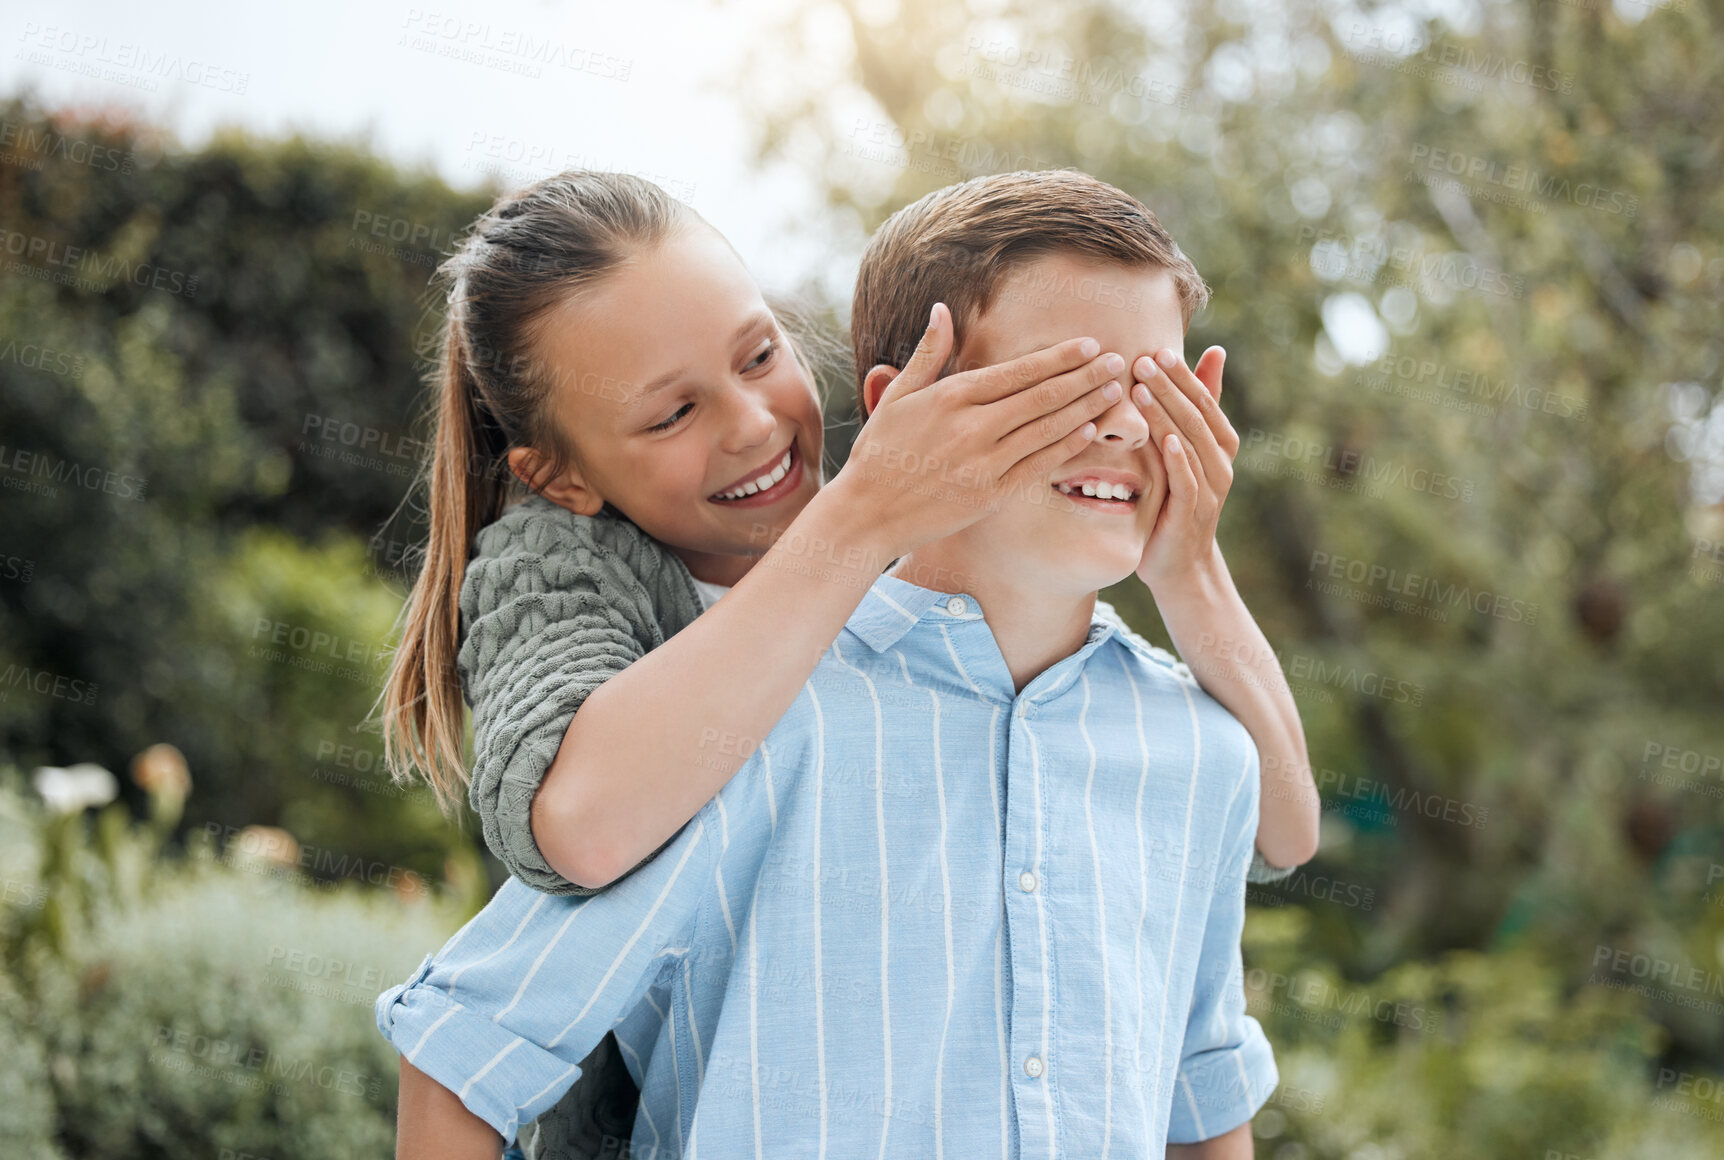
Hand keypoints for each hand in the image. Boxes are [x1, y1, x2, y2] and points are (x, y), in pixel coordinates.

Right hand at [836, 302, 1127, 558]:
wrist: (867, 514)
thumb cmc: (879, 452)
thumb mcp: (898, 397)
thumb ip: (928, 354)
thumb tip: (941, 309)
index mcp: (951, 397)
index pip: (1019, 371)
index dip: (1060, 357)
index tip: (1091, 345)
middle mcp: (973, 427)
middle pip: (1043, 396)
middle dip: (1086, 377)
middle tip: (1120, 362)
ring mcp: (985, 462)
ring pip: (1048, 429)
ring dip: (1086, 408)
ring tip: (1114, 392)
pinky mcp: (991, 494)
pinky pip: (1039, 465)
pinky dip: (1067, 446)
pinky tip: (1089, 431)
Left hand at [1129, 346, 1237, 590]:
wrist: (1179, 563)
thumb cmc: (1177, 500)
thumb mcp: (1186, 451)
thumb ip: (1199, 406)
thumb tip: (1215, 350)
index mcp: (1221, 444)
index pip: (1204, 401)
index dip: (1182, 376)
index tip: (1156, 350)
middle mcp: (1221, 463)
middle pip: (1197, 416)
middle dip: (1170, 386)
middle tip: (1142, 360)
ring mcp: (1210, 489)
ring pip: (1191, 444)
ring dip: (1167, 414)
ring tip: (1142, 389)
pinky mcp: (1192, 513)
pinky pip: (1188, 481)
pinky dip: (1178, 459)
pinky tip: (1164, 439)